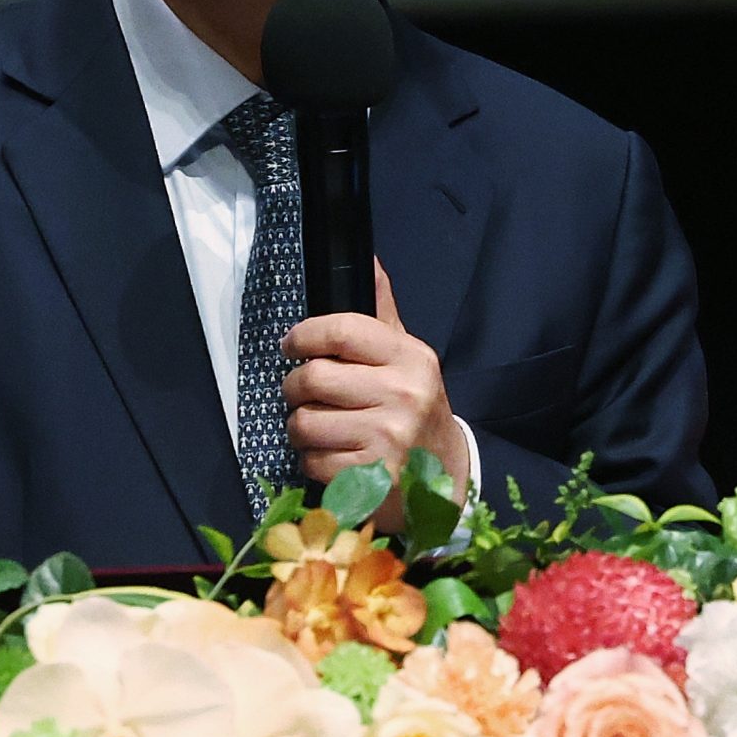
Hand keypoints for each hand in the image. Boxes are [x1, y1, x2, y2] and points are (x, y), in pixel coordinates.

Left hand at [280, 263, 467, 516]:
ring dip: (300, 427)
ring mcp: (389, 437)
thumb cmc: (415, 409)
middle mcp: (404, 394)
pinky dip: (312, 460)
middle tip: (302, 394)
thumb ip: (381, 315)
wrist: (444, 473)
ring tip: (318, 428)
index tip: (292, 345)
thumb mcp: (406, 358)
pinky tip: (333, 456)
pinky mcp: (372, 476)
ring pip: (305, 422)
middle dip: (295, 387)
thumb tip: (369, 260)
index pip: (342, 330)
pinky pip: (312, 460)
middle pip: (313, 377)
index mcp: (410, 357)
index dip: (304, 335)